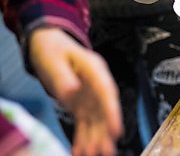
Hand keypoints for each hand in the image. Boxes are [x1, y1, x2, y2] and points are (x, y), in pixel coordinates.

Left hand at [29, 28, 122, 155]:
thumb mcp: (54, 60)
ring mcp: (91, 95)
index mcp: (94, 69)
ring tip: (94, 155)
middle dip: (106, 131)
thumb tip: (71, 92)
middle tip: (106, 150)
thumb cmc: (53, 50)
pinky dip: (83, 138)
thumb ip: (63, 76)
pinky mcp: (82, 105)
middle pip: (105, 110)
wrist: (51, 47)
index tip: (116, 129)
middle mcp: (97, 84)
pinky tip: (80, 151)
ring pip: (97, 120)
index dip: (112, 112)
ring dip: (96, 138)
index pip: (107, 92)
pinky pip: (84, 123)